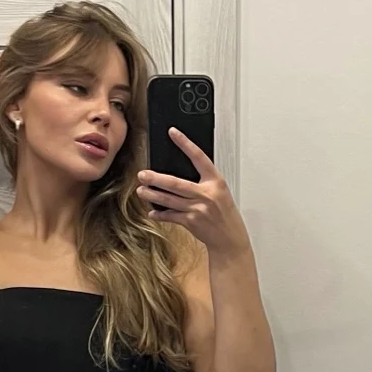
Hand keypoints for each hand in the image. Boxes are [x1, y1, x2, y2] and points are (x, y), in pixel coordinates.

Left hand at [136, 129, 250, 261]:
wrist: (230, 238)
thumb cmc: (224, 213)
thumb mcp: (219, 192)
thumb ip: (203, 182)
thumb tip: (179, 174)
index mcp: (215, 182)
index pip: (199, 158)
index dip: (185, 144)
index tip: (173, 133)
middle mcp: (206, 194)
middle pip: (176, 183)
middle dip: (157, 179)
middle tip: (143, 174)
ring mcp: (198, 209)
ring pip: (170, 200)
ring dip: (153, 195)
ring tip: (141, 190)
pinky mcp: (191, 222)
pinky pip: (171, 216)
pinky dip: (160, 214)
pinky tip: (152, 211)